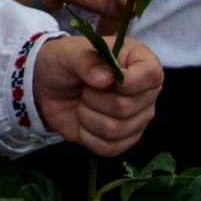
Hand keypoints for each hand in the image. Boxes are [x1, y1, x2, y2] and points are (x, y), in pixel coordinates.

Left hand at [35, 34, 162, 154]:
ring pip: (114, 129)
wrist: (48, 87)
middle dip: (93, 98)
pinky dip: (87, 135)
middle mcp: (146, 91)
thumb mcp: (67, 53)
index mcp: (140, 61)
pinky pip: (109, 148)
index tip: (101, 79)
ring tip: (83, 102)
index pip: (152, 76)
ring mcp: (138, 118)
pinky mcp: (125, 139)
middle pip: (125, 107)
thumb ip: (85, 61)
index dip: (125, 82)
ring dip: (87, 116)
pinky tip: (84, 121)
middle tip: (84, 88)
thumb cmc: (64, 63)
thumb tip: (105, 79)